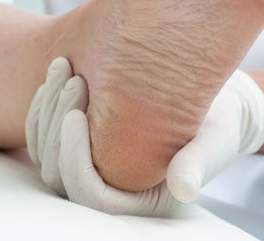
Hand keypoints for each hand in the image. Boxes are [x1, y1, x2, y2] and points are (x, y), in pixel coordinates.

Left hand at [26, 60, 263, 213]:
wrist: (211, 100)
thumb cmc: (217, 122)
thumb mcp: (215, 140)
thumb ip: (199, 163)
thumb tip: (183, 187)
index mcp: (138, 196)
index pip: (89, 194)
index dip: (74, 158)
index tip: (76, 114)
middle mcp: (110, 184)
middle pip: (58, 171)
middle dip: (56, 124)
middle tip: (73, 79)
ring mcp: (94, 160)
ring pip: (46, 149)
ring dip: (47, 108)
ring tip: (63, 67)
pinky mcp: (87, 137)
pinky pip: (48, 129)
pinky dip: (46, 101)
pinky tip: (59, 70)